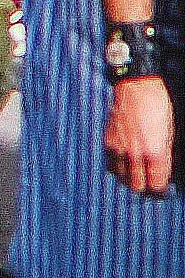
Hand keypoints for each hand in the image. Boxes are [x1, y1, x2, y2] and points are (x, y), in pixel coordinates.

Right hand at [107, 76, 175, 196]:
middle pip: (136, 185)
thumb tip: (162, 171)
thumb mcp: (169, 134)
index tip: (160, 189)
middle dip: (143, 188)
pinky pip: (110, 163)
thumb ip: (164, 156)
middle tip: (148, 186)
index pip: (155, 185)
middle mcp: (135, 154)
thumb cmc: (158, 107)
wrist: (137, 88)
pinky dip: (117, 167)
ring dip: (128, 179)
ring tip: (135, 177)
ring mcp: (119, 148)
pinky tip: (123, 165)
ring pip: (120, 177)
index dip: (159, 190)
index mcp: (155, 153)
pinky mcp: (108, 141)